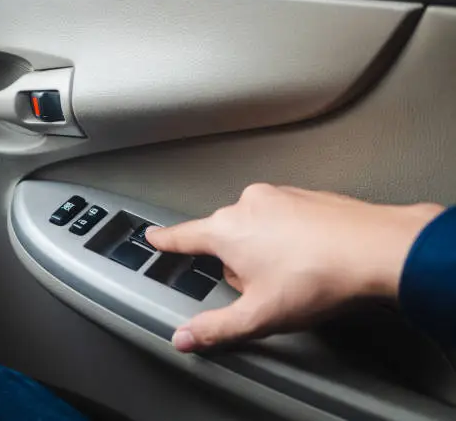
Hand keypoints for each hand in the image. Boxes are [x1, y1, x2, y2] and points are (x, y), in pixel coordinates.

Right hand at [145, 184, 442, 352]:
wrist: (377, 249)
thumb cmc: (319, 276)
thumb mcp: (258, 314)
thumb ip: (214, 328)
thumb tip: (185, 336)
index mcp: (227, 230)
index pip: (183, 236)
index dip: (165, 241)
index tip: (153, 237)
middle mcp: (247, 205)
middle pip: (225, 239)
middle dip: (237, 264)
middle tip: (264, 287)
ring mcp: (278, 195)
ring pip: (255, 228)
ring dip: (264, 249)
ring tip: (294, 272)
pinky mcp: (303, 194)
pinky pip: (282, 217)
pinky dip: (288, 236)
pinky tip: (309, 256)